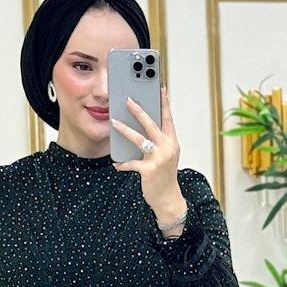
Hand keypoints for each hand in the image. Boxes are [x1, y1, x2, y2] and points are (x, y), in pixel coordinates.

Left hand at [110, 85, 185, 222]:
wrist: (168, 198)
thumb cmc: (165, 175)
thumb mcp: (166, 155)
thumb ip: (159, 141)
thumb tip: (143, 126)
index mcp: (172, 142)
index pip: (168, 118)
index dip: (164, 103)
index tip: (161, 88)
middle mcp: (167, 148)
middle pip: (151, 124)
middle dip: (138, 111)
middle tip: (128, 100)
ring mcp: (158, 159)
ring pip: (139, 139)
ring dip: (124, 130)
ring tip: (114, 122)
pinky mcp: (148, 170)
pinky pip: (131, 163)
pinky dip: (123, 164)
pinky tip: (116, 164)